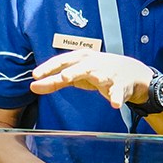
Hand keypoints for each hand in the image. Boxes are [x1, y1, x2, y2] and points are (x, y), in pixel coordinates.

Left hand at [29, 49, 151, 109]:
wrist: (129, 73)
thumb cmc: (96, 71)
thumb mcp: (74, 74)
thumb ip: (54, 81)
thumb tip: (32, 86)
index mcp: (80, 58)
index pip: (62, 61)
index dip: (49, 68)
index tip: (36, 75)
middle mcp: (93, 63)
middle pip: (81, 66)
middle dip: (74, 71)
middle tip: (63, 77)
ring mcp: (108, 74)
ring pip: (101, 75)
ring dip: (98, 77)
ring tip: (97, 80)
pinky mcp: (121, 86)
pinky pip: (119, 92)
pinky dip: (117, 97)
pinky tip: (115, 104)